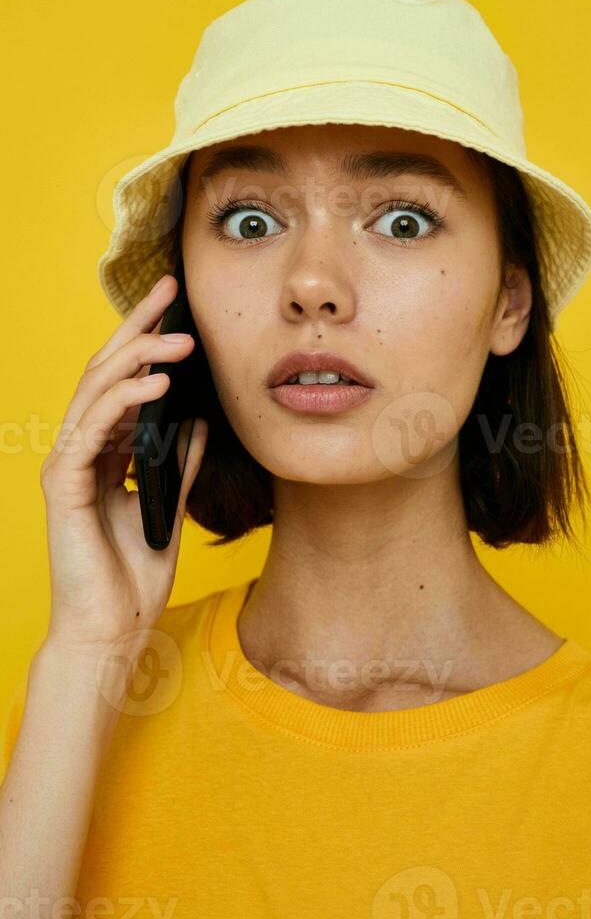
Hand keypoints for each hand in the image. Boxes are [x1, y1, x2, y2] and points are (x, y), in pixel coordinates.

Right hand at [38, 273, 208, 663]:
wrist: (113, 630)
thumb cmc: (135, 575)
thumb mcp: (169, 505)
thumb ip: (178, 462)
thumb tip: (198, 420)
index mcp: (104, 453)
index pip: (123, 382)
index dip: (146, 342)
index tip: (178, 308)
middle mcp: (82, 450)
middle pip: (105, 371)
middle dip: (137, 327)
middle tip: (170, 289)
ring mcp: (69, 464)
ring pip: (96, 390)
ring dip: (138, 357)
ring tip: (181, 340)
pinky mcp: (65, 483)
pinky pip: (93, 428)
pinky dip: (125, 401)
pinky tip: (159, 385)